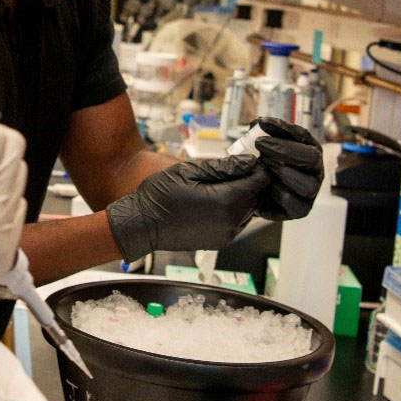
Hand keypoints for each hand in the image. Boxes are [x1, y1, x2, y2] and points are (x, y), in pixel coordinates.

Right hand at [105, 155, 268, 262]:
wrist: (141, 225)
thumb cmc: (159, 196)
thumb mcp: (189, 171)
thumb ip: (223, 167)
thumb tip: (249, 162)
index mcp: (225, 202)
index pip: (259, 181)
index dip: (257, 167)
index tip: (247, 159)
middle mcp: (231, 222)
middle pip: (257, 196)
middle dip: (250, 180)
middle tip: (232, 168)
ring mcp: (227, 235)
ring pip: (250, 210)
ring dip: (242, 195)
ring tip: (219, 183)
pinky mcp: (220, 241)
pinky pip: (238, 222)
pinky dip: (233, 209)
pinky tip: (214, 199)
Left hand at [252, 117, 323, 220]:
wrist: (251, 193)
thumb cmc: (260, 165)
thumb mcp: (259, 147)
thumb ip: (261, 134)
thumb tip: (260, 123)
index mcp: (308, 149)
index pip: (301, 135)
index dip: (282, 129)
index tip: (262, 123)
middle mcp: (315, 169)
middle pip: (310, 157)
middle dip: (284, 149)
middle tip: (260, 144)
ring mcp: (310, 190)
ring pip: (307, 183)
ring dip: (283, 172)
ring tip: (263, 164)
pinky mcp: (301, 209)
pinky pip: (294, 202)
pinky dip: (278, 193)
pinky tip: (264, 185)